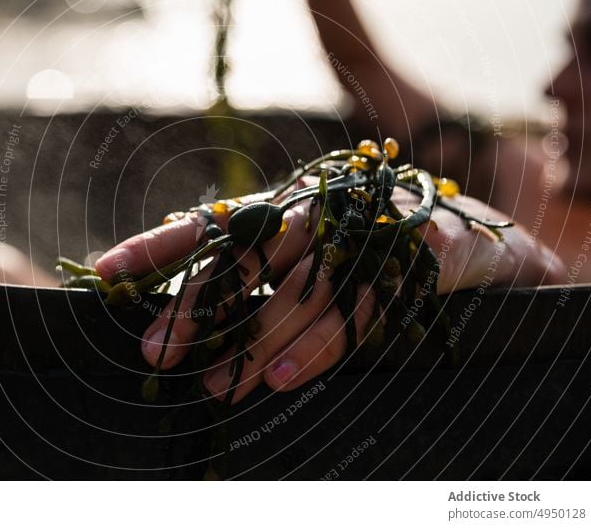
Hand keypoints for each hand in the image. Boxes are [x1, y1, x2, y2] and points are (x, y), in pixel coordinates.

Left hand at [95, 188, 564, 403]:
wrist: (485, 241)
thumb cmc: (380, 255)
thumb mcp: (316, 264)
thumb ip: (265, 284)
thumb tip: (192, 331)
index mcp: (290, 209)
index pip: (214, 226)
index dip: (159, 246)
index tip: (105, 272)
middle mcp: (324, 207)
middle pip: (250, 253)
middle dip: (201, 302)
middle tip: (160, 349)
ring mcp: (374, 222)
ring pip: (304, 281)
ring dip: (256, 335)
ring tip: (220, 383)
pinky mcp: (426, 248)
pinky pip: (367, 301)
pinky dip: (324, 341)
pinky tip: (285, 375)